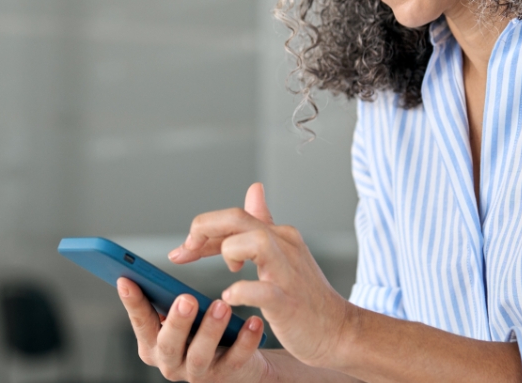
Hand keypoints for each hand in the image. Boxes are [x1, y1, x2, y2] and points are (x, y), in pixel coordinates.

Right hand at [117, 278, 268, 381]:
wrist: (237, 364)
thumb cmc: (201, 333)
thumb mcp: (180, 317)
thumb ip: (166, 299)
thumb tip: (154, 266)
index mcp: (153, 344)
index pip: (140, 321)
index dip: (132, 302)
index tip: (127, 279)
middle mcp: (170, 361)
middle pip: (168, 344)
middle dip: (176, 321)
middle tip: (186, 298)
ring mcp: (197, 372)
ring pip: (199, 355)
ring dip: (210, 330)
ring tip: (222, 306)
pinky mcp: (226, 375)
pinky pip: (235, 359)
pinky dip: (245, 341)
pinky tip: (253, 322)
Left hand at [169, 183, 356, 367]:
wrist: (339, 331)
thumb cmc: (306, 296)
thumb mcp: (284, 253)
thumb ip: (264, 223)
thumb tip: (254, 189)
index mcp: (278, 235)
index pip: (232, 217)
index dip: (202, 231)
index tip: (182, 251)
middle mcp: (284, 246)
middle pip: (239, 218)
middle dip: (204, 229)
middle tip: (186, 252)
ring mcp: (288, 273)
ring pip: (256, 242)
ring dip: (229, 252)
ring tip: (227, 271)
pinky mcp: (289, 302)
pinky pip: (261, 291)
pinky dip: (240, 292)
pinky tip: (231, 299)